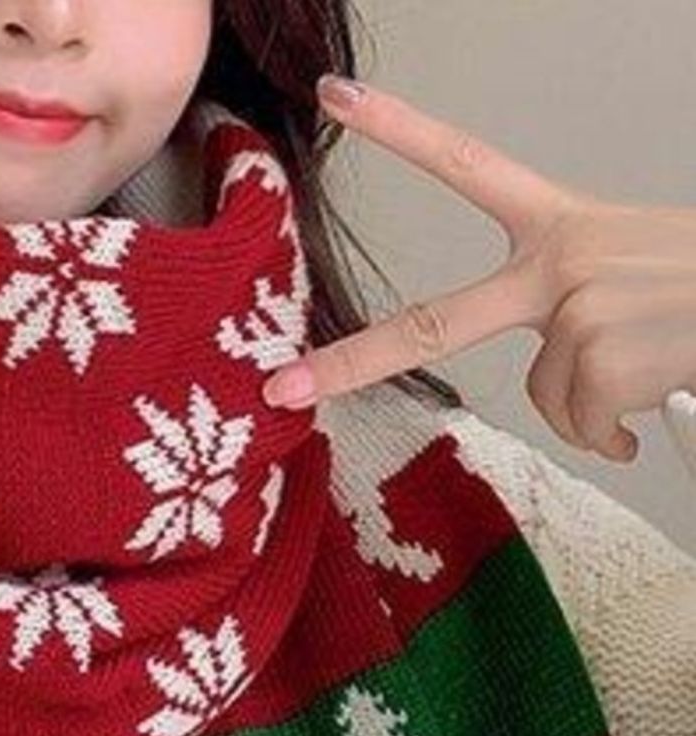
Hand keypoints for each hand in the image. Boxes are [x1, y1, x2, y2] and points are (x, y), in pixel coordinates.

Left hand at [260, 77, 695, 462]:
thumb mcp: (628, 274)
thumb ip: (566, 307)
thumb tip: (561, 389)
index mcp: (561, 227)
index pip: (467, 164)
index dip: (397, 129)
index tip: (334, 97)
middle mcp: (558, 263)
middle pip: (433, 323)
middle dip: (351, 363)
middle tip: (284, 387)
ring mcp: (573, 312)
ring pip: (547, 397)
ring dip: (597, 407)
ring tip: (652, 368)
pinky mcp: (596, 360)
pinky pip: (584, 426)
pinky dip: (619, 433)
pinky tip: (655, 399)